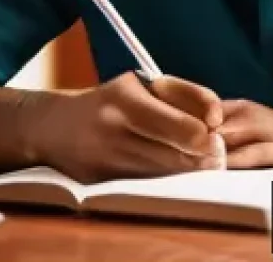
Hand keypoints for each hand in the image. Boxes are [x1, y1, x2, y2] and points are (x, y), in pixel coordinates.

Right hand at [26, 72, 226, 182]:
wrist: (53, 126)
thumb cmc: (110, 101)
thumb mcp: (140, 85)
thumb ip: (179, 96)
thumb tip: (215, 120)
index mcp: (126, 96)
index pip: (180, 123)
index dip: (205, 133)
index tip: (217, 130)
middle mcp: (114, 127)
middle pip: (174, 154)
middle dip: (203, 157)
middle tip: (219, 155)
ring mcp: (106, 158)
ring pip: (163, 174)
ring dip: (188, 172)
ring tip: (204, 165)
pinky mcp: (101, 183)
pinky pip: (145, 185)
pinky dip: (166, 182)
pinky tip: (177, 177)